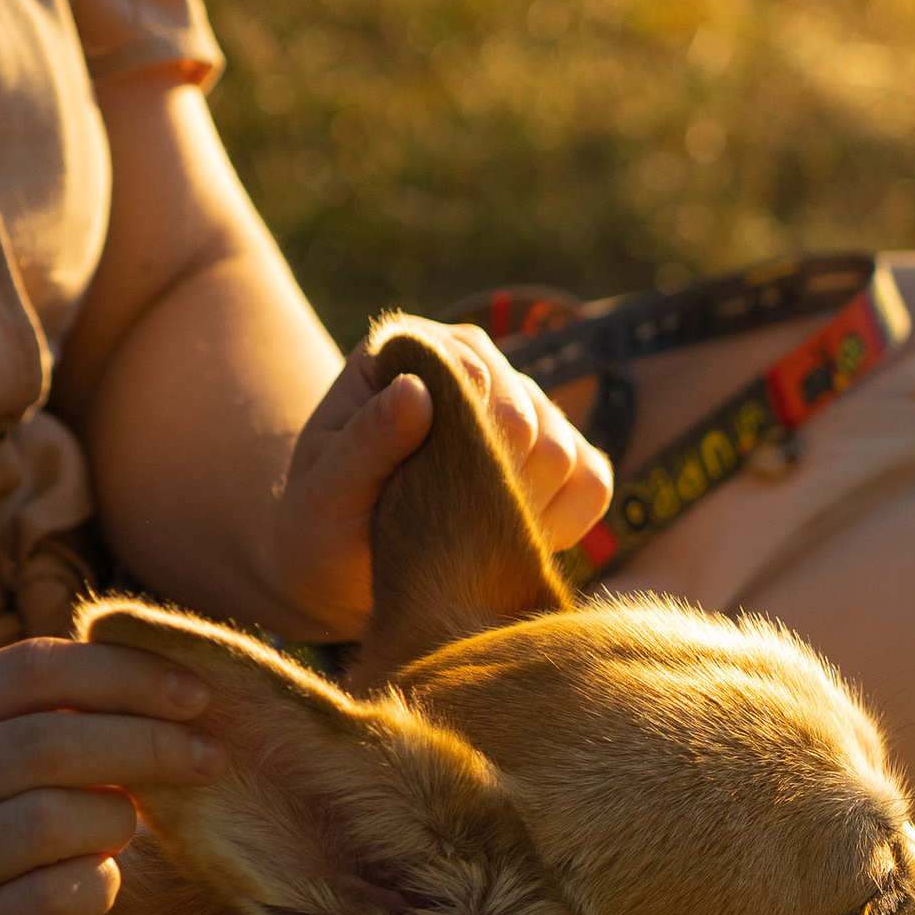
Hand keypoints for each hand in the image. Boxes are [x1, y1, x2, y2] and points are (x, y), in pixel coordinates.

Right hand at [0, 635, 226, 914]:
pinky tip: (104, 881)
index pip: (31, 669)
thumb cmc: (6, 832)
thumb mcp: (17, 761)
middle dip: (144, 744)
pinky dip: (100, 884)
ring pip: (48, 821)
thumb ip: (72, 711)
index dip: (123, 674)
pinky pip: (57, 897)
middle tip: (209, 758)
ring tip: (127, 829)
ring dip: (115, 819)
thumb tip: (179, 686)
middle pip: (44, 743)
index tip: (197, 695)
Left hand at [267, 321, 613, 640]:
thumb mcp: (325, 487)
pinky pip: (592, 484)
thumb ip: (367, 441)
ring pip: (565, 455)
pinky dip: (561, 525)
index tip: (423, 495)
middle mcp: (475, 363)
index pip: (473, 374)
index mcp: (413, 349)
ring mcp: (522, 407)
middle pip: (529, 420)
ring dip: (521, 512)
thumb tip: (417, 391)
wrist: (342, 565)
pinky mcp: (556, 456)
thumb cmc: (322, 520)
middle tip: (440, 527)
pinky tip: (507, 541)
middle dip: (488, 487)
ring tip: (464, 537)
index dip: (460, 444)